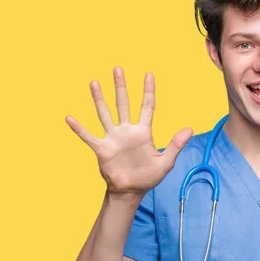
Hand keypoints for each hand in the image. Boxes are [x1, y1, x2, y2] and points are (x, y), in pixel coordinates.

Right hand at [65, 67, 192, 195]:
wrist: (131, 191)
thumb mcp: (166, 162)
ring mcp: (113, 138)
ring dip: (99, 99)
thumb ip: (176, 145)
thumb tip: (190, 129)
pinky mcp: (102, 149)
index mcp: (143, 132)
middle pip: (123, 103)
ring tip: (94, 82)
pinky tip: (69, 118)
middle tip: (117, 69)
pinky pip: (88, 137)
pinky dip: (79, 128)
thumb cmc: (148, 177)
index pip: (147, 106)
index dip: (148, 91)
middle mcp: (127, 131)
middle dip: (121, 86)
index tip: (148, 74)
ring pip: (105, 114)